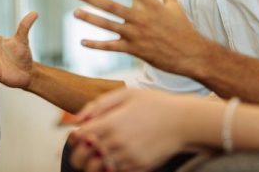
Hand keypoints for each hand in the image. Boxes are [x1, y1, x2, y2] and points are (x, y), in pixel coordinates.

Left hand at [69, 89, 191, 171]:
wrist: (183, 121)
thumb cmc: (154, 103)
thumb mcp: (126, 94)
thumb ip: (98, 105)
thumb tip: (76, 119)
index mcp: (111, 122)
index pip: (77, 137)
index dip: (74, 136)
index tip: (79, 134)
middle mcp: (117, 142)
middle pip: (81, 158)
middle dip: (77, 154)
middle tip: (85, 148)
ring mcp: (127, 158)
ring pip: (95, 170)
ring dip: (92, 164)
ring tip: (99, 155)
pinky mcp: (138, 168)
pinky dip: (110, 168)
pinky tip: (116, 158)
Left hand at [72, 0, 206, 74]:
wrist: (191, 54)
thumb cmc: (184, 30)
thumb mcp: (176, 8)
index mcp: (150, 3)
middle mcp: (140, 17)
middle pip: (110, 5)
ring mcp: (135, 34)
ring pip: (107, 25)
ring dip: (90, 19)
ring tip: (75, 13)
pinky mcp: (134, 50)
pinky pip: (111, 47)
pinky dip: (96, 45)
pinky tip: (83, 42)